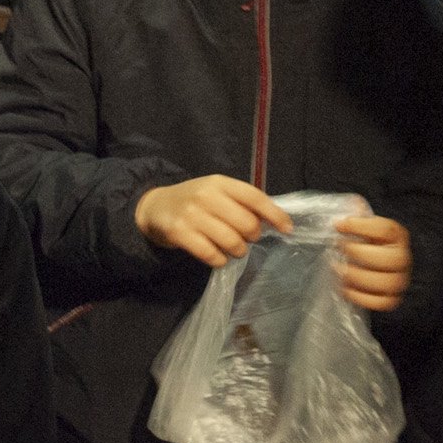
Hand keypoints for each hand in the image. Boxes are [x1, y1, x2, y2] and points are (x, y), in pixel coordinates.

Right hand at [134, 175, 293, 265]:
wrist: (154, 207)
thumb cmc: (194, 201)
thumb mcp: (217, 192)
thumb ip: (243, 203)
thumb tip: (278, 222)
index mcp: (219, 183)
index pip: (254, 197)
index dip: (274, 215)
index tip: (287, 229)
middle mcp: (205, 196)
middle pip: (246, 224)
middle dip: (251, 237)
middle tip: (243, 238)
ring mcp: (190, 215)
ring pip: (232, 242)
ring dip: (237, 251)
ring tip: (231, 248)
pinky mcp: (179, 233)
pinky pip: (212, 255)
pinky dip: (220, 260)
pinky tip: (215, 254)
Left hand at [334, 211, 411, 312]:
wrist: (369, 262)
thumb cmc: (362, 240)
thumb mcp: (359, 224)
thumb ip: (356, 215)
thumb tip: (354, 203)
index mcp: (397, 235)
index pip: (386, 229)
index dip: (360, 226)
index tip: (337, 225)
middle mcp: (403, 258)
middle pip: (391, 259)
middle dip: (359, 253)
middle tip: (338, 248)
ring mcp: (400, 280)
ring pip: (387, 283)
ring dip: (358, 276)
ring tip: (338, 268)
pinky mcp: (392, 298)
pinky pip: (382, 303)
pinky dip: (361, 297)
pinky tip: (344, 288)